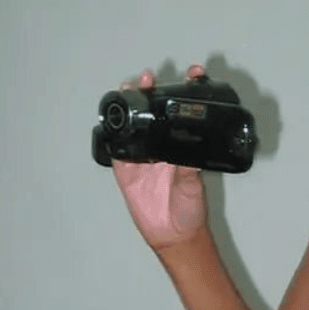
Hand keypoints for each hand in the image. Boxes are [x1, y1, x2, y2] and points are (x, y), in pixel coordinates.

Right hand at [111, 66, 207, 250]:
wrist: (174, 235)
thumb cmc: (190, 210)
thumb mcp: (195, 184)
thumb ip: (190, 166)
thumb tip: (190, 147)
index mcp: (180, 147)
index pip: (182, 115)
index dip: (187, 92)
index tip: (194, 75)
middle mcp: (161, 147)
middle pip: (153, 112)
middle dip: (151, 91)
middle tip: (150, 78)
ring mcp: (142, 156)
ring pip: (133, 123)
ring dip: (130, 103)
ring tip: (130, 87)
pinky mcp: (125, 168)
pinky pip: (116, 146)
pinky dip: (114, 131)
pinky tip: (114, 115)